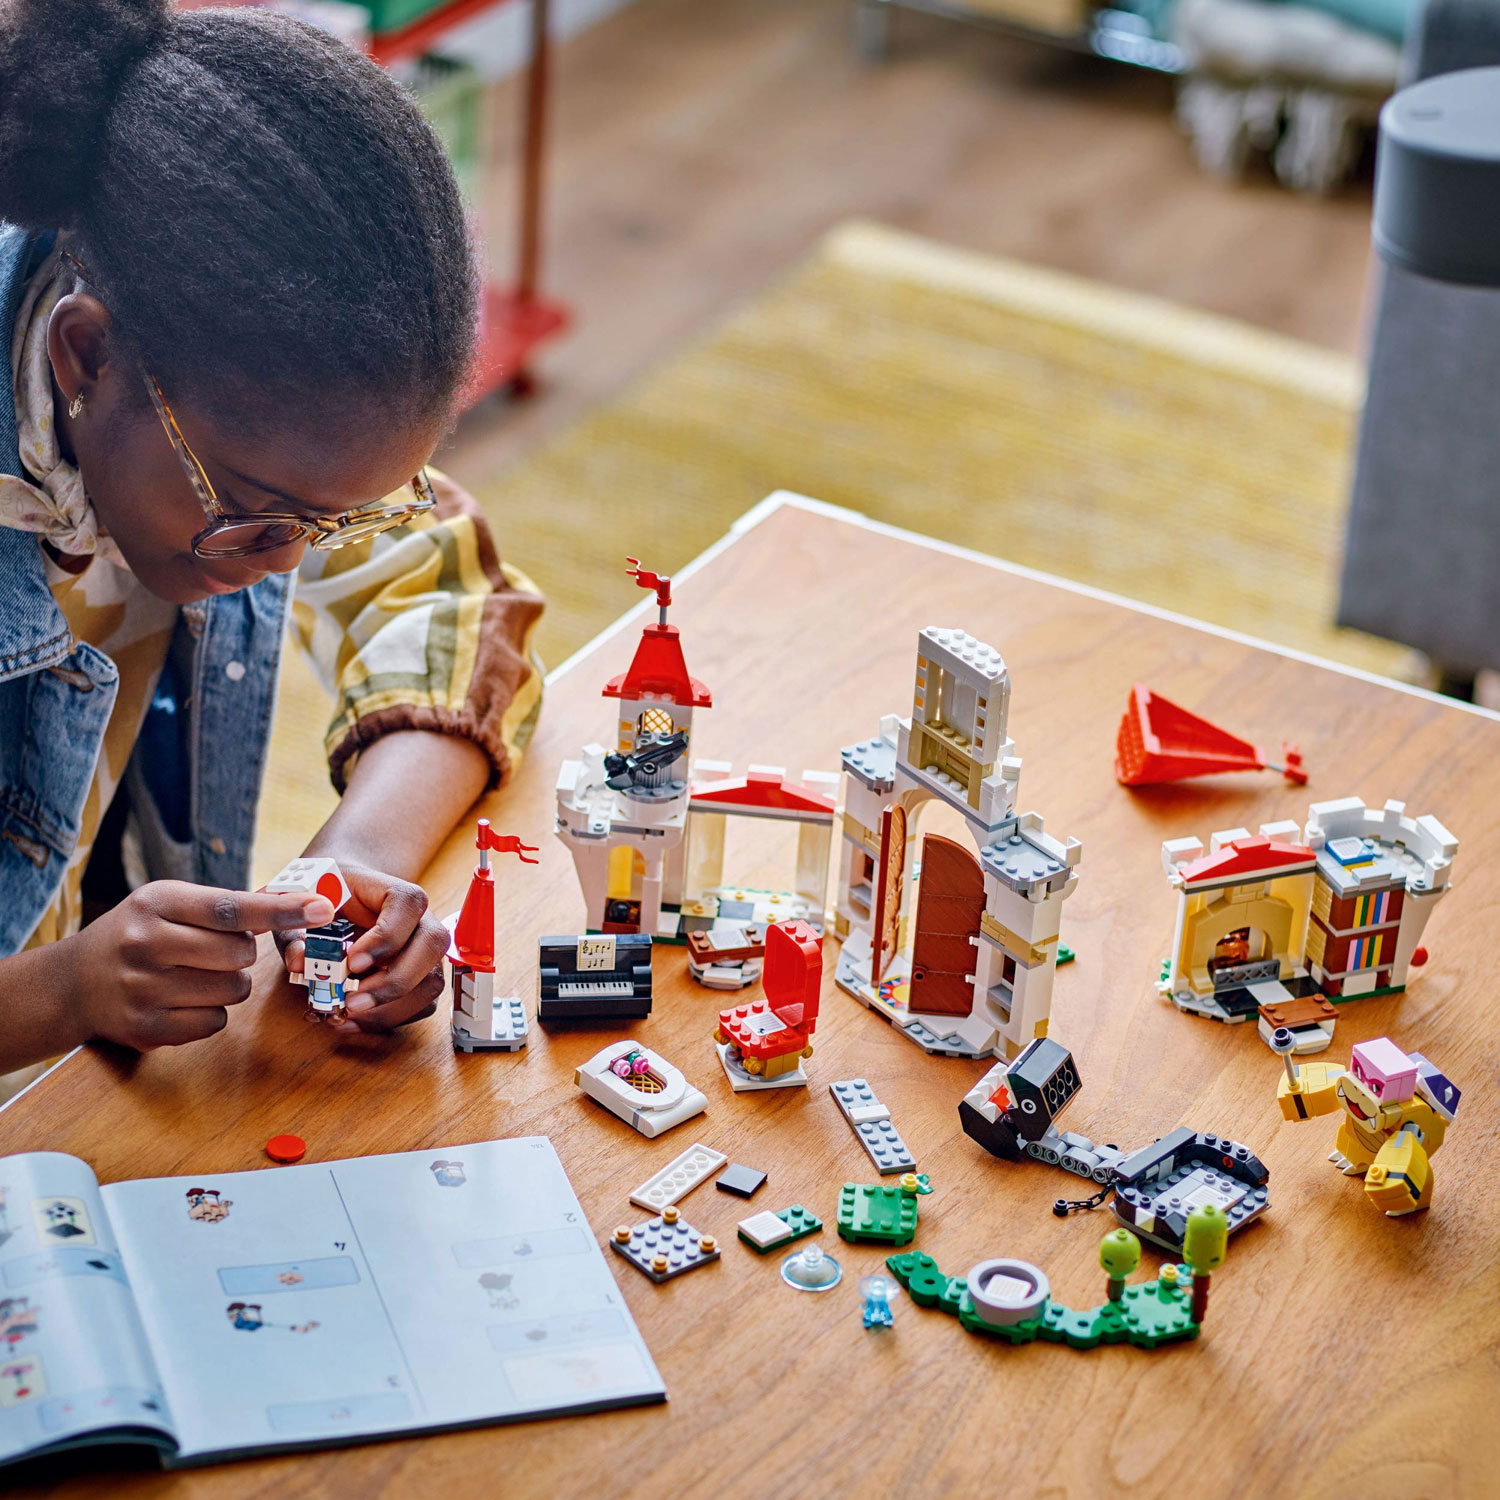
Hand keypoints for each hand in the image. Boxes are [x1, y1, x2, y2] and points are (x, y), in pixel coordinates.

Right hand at [70, 882, 335, 1050]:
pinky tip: (180, 1001)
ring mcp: (142, 989)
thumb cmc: (140, 933)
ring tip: (193, 975)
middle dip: (240, 954)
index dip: (281, 909)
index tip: (323, 908)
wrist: (73, 982)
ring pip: (232, 990)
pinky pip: (214, 1023)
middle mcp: (145, 944)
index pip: (231, 907)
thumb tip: (297, 904)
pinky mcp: (145, 1029)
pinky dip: (210, 1012)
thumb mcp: (170, 903)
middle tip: (212, 951)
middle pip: (238, 954)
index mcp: (156, 903)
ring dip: (228, 984)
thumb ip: (226, 905)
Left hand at [278, 864, 446, 1033]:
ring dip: (393, 1006)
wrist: (338, 899)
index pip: (408, 903)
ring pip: (432, 979)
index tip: (353, 962)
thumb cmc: (322, 899)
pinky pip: (421, 1002)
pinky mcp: (420, 975)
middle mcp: (417, 917)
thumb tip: (299, 961)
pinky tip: (354, 1020)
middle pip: (433, 944)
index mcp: (390, 890)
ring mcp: (423, 948)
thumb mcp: (299, 905)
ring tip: (349, 1013)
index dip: (386, 935)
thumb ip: (294, 925)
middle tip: (352, 1000)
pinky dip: (389, 1017)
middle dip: (394, 980)